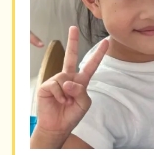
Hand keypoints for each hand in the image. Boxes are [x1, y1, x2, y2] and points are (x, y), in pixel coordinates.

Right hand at [33, 26, 108, 146]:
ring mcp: (57, 80)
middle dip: (72, 41)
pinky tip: (58, 101)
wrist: (58, 127)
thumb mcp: (84, 103)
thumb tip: (68, 82)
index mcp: (81, 81)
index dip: (99, 54)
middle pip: (71, 56)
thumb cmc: (72, 114)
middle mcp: (69, 78)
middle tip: (73, 27)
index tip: (106, 42)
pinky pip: (56, 86)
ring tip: (66, 102)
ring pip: (66, 80)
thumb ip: (81, 91)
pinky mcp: (46, 86)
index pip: (91, 65)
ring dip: (68, 94)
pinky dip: (59, 95)